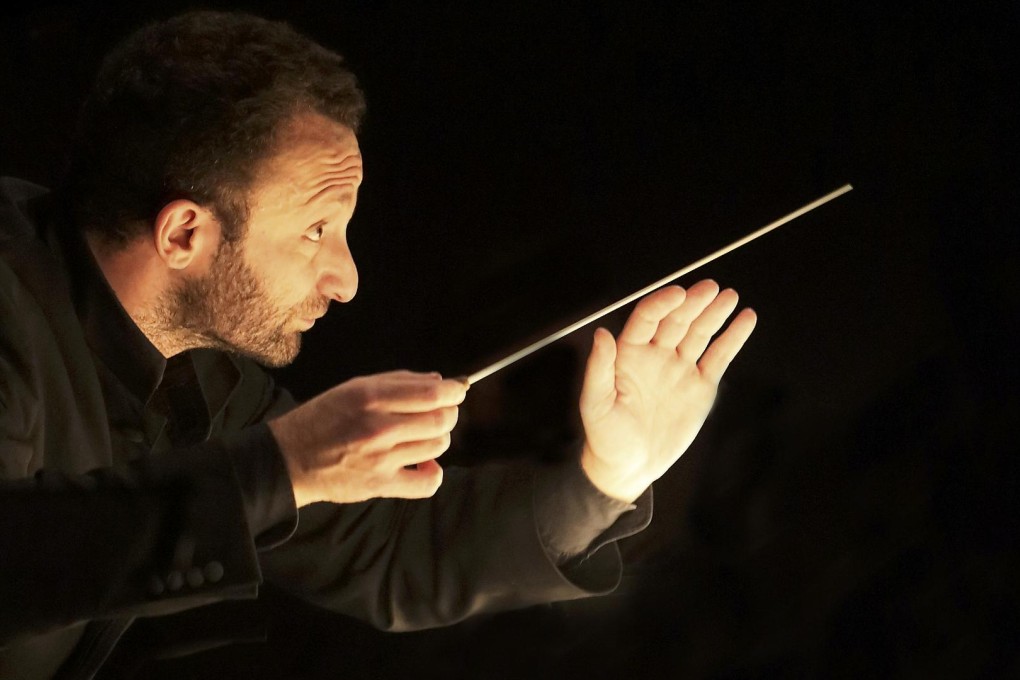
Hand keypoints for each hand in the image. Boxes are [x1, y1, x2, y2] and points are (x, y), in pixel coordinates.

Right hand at [268, 371, 467, 505]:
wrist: (290, 458)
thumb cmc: (323, 419)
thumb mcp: (354, 387)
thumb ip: (398, 381)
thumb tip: (439, 381)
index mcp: (371, 397)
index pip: (431, 393)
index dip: (454, 391)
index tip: (458, 390)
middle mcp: (378, 427)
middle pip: (441, 420)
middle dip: (449, 413)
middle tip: (441, 412)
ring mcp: (381, 459)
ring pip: (437, 446)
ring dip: (438, 439)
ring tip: (422, 436)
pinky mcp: (380, 485)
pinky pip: (427, 483)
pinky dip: (433, 472)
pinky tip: (423, 463)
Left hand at [579, 280, 756, 501]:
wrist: (629, 467)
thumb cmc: (605, 437)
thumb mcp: (596, 405)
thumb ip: (598, 369)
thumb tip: (601, 334)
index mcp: (629, 353)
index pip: (648, 318)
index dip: (663, 303)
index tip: (679, 293)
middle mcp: (655, 355)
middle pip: (677, 320)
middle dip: (694, 303)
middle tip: (712, 289)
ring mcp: (679, 368)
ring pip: (700, 333)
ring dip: (715, 314)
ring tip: (730, 298)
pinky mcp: (700, 386)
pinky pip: (719, 357)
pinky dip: (733, 338)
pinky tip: (745, 319)